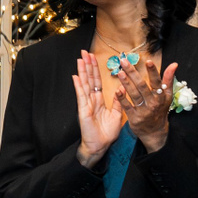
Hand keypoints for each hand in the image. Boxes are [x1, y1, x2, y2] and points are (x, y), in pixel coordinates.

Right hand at [73, 51, 126, 167]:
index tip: (94, 58)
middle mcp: (91, 100)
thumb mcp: (117, 115)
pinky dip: (78, 86)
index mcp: (99, 100)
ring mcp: (86, 104)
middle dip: (87, 65)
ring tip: (80, 59)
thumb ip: (119, 101)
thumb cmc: (107, 133)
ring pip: (84, 84)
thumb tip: (121, 88)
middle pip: (89, 79)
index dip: (95, 70)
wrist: (100, 146)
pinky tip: (76, 76)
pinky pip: (81, 95)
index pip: (96, 81)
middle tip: (85, 52)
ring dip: (82, 71)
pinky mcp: (83, 109)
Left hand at [116, 58, 176, 153]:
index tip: (148, 61)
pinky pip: (127, 106)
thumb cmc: (160, 110)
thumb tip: (174, 64)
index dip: (153, 72)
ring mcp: (143, 111)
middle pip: (142, 86)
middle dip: (132, 73)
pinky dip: (122, 98)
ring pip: (134, 95)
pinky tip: (116, 90)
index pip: (157, 82)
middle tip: (124, 61)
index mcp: (161, 96)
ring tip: (119, 72)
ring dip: (126, 83)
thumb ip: (168, 80)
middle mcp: (153, 103)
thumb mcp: (167, 96)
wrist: (155, 131)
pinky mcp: (134, 117)